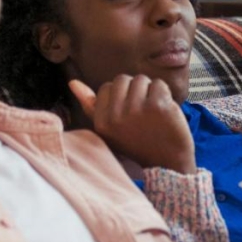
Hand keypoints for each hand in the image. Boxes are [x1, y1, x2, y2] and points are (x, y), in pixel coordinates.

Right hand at [70, 75, 195, 173]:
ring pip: (142, 79)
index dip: (122, 96)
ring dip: (150, 92)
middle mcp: (116, 116)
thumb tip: (73, 83)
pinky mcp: (158, 105)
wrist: (169, 162)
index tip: (130, 114)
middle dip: (134, 90)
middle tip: (143, 112)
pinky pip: (159, 84)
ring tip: (154, 112)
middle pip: (123, 79)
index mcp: (102, 122)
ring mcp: (137, 109)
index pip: (107, 87)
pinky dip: (166, 94)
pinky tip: (166, 112)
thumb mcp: (110, 130)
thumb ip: (90, 105)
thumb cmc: (138, 143)